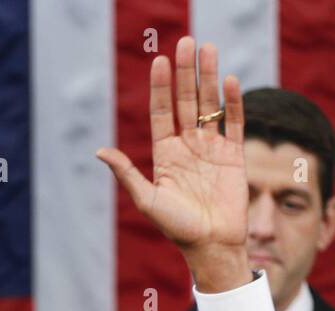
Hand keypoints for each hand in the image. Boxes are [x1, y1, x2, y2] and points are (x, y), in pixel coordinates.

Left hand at [96, 36, 249, 290]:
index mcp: (166, 154)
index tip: (160, 60)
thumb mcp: (148, 200)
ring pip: (209, 106)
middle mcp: (188, 146)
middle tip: (187, 41)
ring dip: (209, 78)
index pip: (162, 112)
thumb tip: (100, 152)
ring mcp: (212, 149)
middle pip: (186, 101)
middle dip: (186, 72)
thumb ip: (127, 174)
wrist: (212, 246)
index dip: (161, 86)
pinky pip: (234, 124)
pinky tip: (229, 81)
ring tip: (209, 49)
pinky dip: (232, 104)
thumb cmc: (177, 228)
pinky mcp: (234, 157)